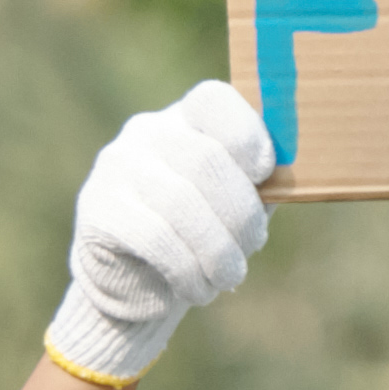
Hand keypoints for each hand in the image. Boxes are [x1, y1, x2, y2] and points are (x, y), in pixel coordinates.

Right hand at [44, 79, 267, 387]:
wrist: (134, 280)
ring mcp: (117, 168)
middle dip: (240, 214)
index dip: (246, 134)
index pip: (213, 100)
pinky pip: (154, 238)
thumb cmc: (201, 232)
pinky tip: (197, 289)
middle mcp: (147, 132)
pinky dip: (186, 270)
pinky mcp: (98, 211)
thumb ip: (258, 181)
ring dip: (217, 250)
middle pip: (206, 161)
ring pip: (180, 204)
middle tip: (252, 247)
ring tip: (228, 277)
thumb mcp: (235, 200)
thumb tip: (290, 176)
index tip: (265, 173)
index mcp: (188, 120)